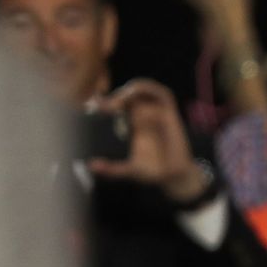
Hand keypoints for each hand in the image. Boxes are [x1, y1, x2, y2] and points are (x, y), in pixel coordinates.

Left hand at [87, 79, 206, 203]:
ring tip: (119, 102)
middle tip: (105, 107)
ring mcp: (156, 112)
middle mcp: (142, 115)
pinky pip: (163, 94)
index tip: (91, 105)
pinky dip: (151, 90)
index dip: (103, 101)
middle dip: (115, 96)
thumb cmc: (151, 172)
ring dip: (130, 90)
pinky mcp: (170, 113)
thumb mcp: (128, 170)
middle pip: (126, 94)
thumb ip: (112, 169)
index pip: (115, 105)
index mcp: (130, 124)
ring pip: (142, 89)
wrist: (174, 177)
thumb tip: (92, 166)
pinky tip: (139, 97)